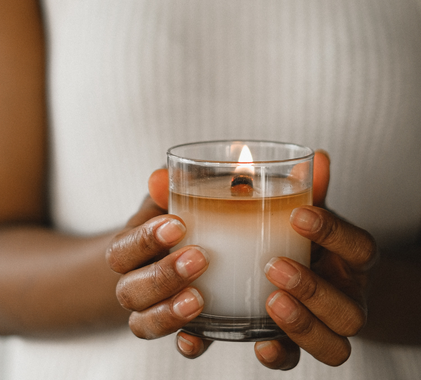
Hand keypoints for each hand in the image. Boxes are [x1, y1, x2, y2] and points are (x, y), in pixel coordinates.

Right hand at [106, 172, 209, 352]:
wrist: (161, 260)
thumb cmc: (170, 224)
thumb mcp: (166, 204)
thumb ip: (165, 191)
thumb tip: (160, 174)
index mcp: (129, 251)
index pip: (122, 250)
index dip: (145, 240)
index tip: (178, 224)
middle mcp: (133, 284)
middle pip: (130, 291)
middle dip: (162, 276)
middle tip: (199, 258)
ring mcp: (152, 310)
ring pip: (143, 323)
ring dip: (168, 312)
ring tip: (199, 299)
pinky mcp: (178, 327)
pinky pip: (176, 344)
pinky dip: (187, 343)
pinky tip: (199, 337)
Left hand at [254, 151, 377, 369]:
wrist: (333, 281)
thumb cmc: (316, 242)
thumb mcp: (316, 213)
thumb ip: (315, 190)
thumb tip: (318, 157)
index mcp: (355, 261)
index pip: (360, 247)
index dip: (334, 233)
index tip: (300, 214)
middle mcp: (349, 298)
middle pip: (350, 310)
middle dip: (314, 290)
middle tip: (276, 267)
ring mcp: (328, 327)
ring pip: (334, 346)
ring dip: (302, 326)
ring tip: (269, 301)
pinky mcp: (301, 344)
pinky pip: (297, 360)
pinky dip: (279, 355)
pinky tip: (258, 344)